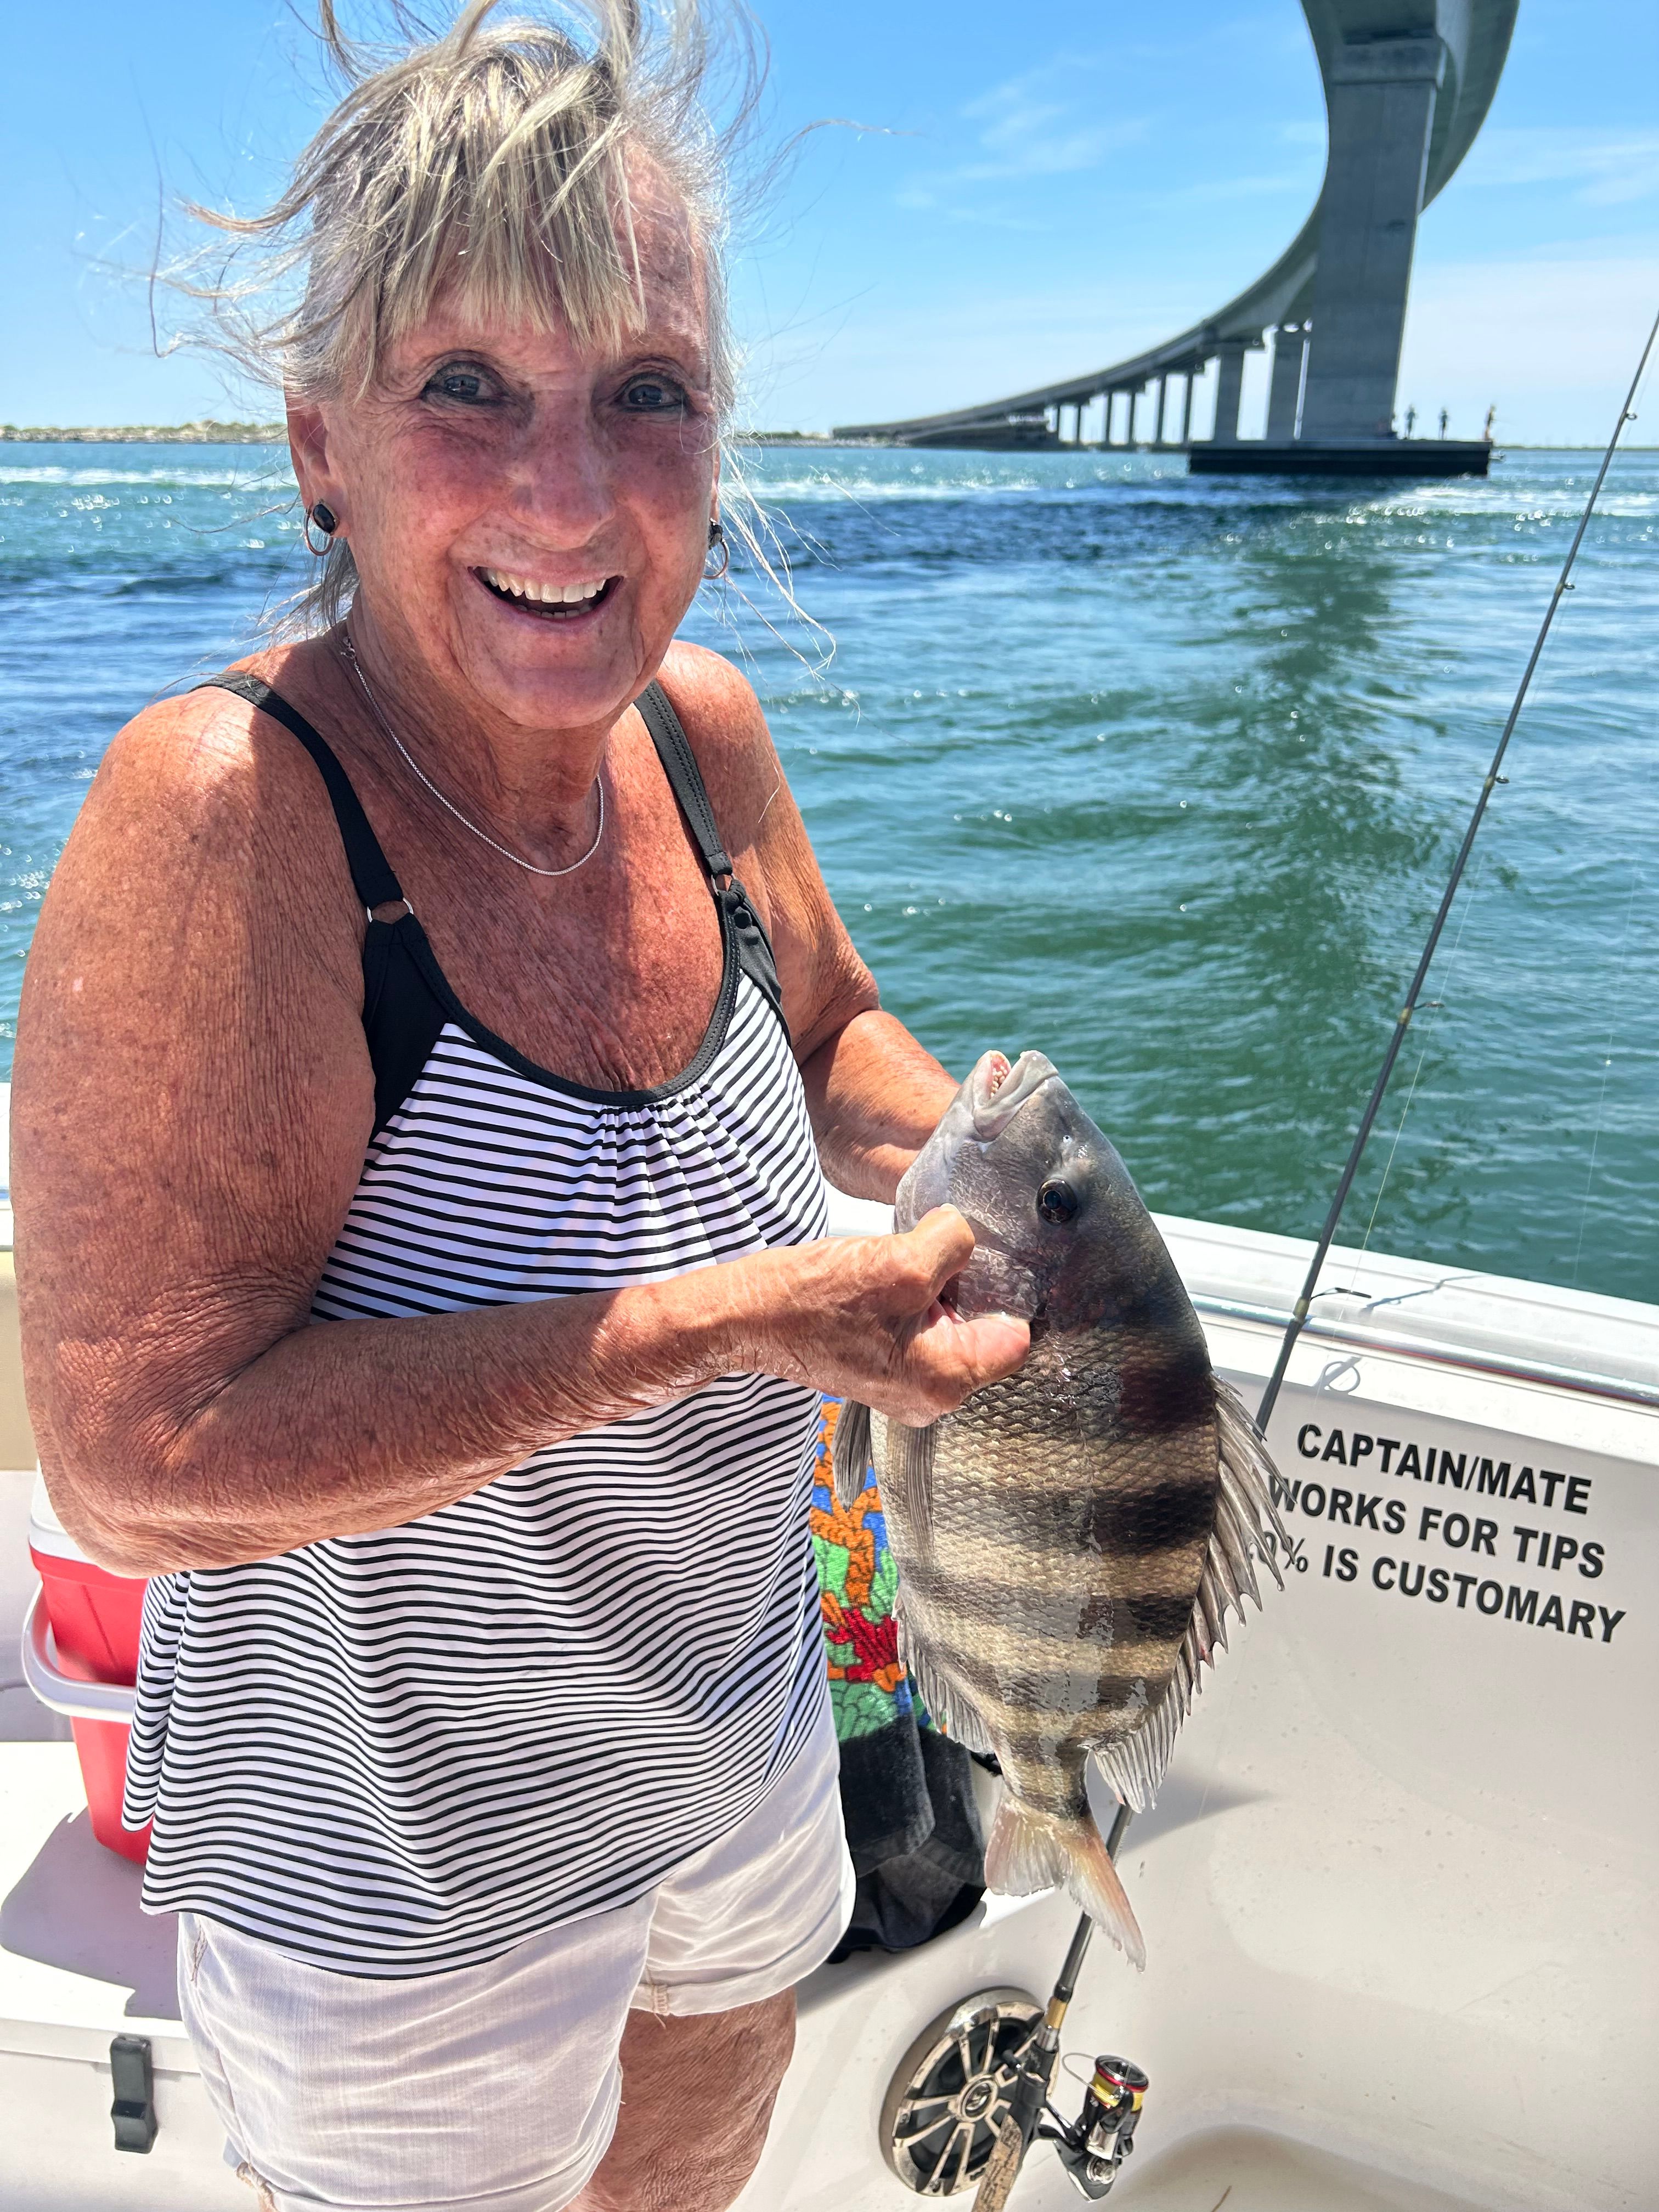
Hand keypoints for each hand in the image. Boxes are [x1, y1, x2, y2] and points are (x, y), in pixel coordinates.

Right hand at [736, 1207, 1029, 1423]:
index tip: (981, 1260)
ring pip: (951, 1326)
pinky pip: (920, 1330)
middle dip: (966, 1289)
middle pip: (984, 1331)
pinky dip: (910, 1301)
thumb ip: (954, 1246)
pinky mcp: (884, 1367)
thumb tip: (968, 1235)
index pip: (1016, 1336)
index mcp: (947, 1381)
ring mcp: (906, 1385)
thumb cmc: (815, 1299)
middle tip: (932, 1258)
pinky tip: (883, 1281)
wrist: (748, 1316)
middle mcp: (933, 1396)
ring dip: (935, 1291)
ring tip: (899, 1268)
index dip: (1003, 1289)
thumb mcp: (899, 1262)